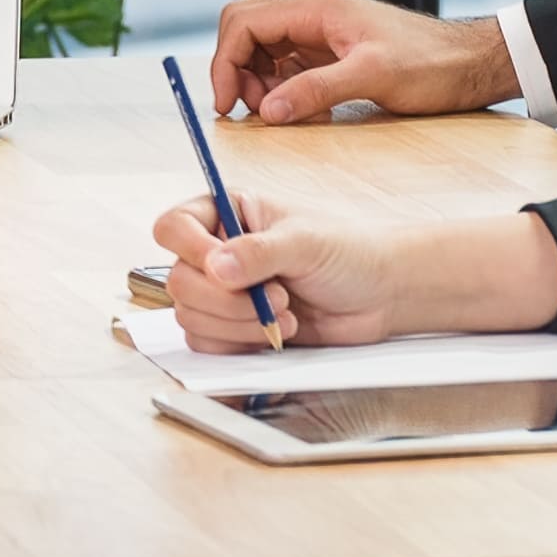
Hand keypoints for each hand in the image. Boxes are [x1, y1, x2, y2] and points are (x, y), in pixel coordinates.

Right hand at [151, 192, 551, 350]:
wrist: (381, 294)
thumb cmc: (351, 252)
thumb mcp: (306, 242)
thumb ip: (259, 252)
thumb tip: (216, 266)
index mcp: (230, 212)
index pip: (175, 226)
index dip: (188, 249)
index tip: (220, 267)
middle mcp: (219, 250)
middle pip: (179, 280)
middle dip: (225, 299)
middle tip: (275, 298)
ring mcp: (225, 291)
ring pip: (190, 316)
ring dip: (237, 324)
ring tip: (285, 315)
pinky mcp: (234, 327)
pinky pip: (207, 343)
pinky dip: (239, 343)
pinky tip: (277, 333)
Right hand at [206, 0, 512, 126]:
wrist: (469, 63)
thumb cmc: (431, 64)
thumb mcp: (373, 77)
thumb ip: (317, 89)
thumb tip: (268, 110)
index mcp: (317, 8)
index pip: (244, 21)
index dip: (225, 61)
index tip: (226, 104)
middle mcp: (313, 15)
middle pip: (247, 32)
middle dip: (238, 72)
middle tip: (254, 112)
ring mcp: (321, 34)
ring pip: (265, 52)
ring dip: (262, 85)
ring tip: (288, 115)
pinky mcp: (332, 53)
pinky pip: (289, 68)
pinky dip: (285, 91)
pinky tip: (308, 113)